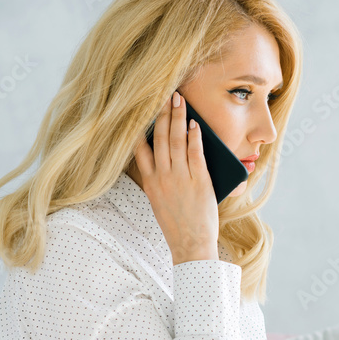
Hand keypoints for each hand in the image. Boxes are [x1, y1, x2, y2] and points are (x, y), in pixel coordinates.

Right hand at [132, 90, 218, 264]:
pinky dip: (194, 136)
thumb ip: (161, 179)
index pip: (139, 149)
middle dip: (161, 114)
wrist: (190, 245)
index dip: (140, 126)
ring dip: (177, 118)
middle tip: (164, 94)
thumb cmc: (178, 225)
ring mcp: (180, 178)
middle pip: (159, 138)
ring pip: (176, 141)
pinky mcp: (199, 181)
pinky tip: (195, 124)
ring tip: (179, 100)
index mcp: (150, 182)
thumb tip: (168, 157)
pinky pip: (195, 152)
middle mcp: (162, 177)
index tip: (140, 109)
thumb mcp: (160, 201)